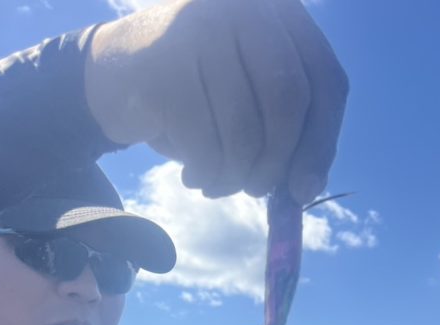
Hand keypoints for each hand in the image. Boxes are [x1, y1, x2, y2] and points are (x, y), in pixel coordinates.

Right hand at [84, 0, 347, 203]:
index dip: (322, 142)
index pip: (325, 80)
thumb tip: (308, 189)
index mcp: (280, 12)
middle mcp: (245, 8)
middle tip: (257, 191)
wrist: (113, 75)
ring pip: (245, 130)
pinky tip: (194, 175)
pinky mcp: (164, 66)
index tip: (305, 190)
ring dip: (235, 177)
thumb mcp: (250, 101)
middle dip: (276, 163)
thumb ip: (288, 131)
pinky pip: (204, 144)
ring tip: (219, 183)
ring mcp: (201, 29)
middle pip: (289, 101)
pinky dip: (206, 175)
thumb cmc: (196, 95)